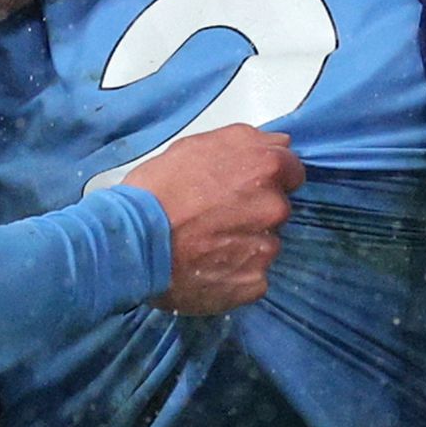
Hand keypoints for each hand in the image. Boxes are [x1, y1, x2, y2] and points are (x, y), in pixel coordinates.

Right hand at [124, 124, 302, 314]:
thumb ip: (245, 144)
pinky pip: (253, 275)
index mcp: (265, 167)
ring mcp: (267, 248)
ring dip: (245, 244)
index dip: (269, 178)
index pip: (292, 170)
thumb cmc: (157, 190)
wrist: (133, 242)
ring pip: (265, 244)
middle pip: (278, 209)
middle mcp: (274, 207)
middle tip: (218, 217)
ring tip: (207, 245)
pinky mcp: (255, 282)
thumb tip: (276, 146)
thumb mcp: (196, 146)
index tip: (246, 187)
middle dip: (255, 212)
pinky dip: (235, 273)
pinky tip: (208, 268)